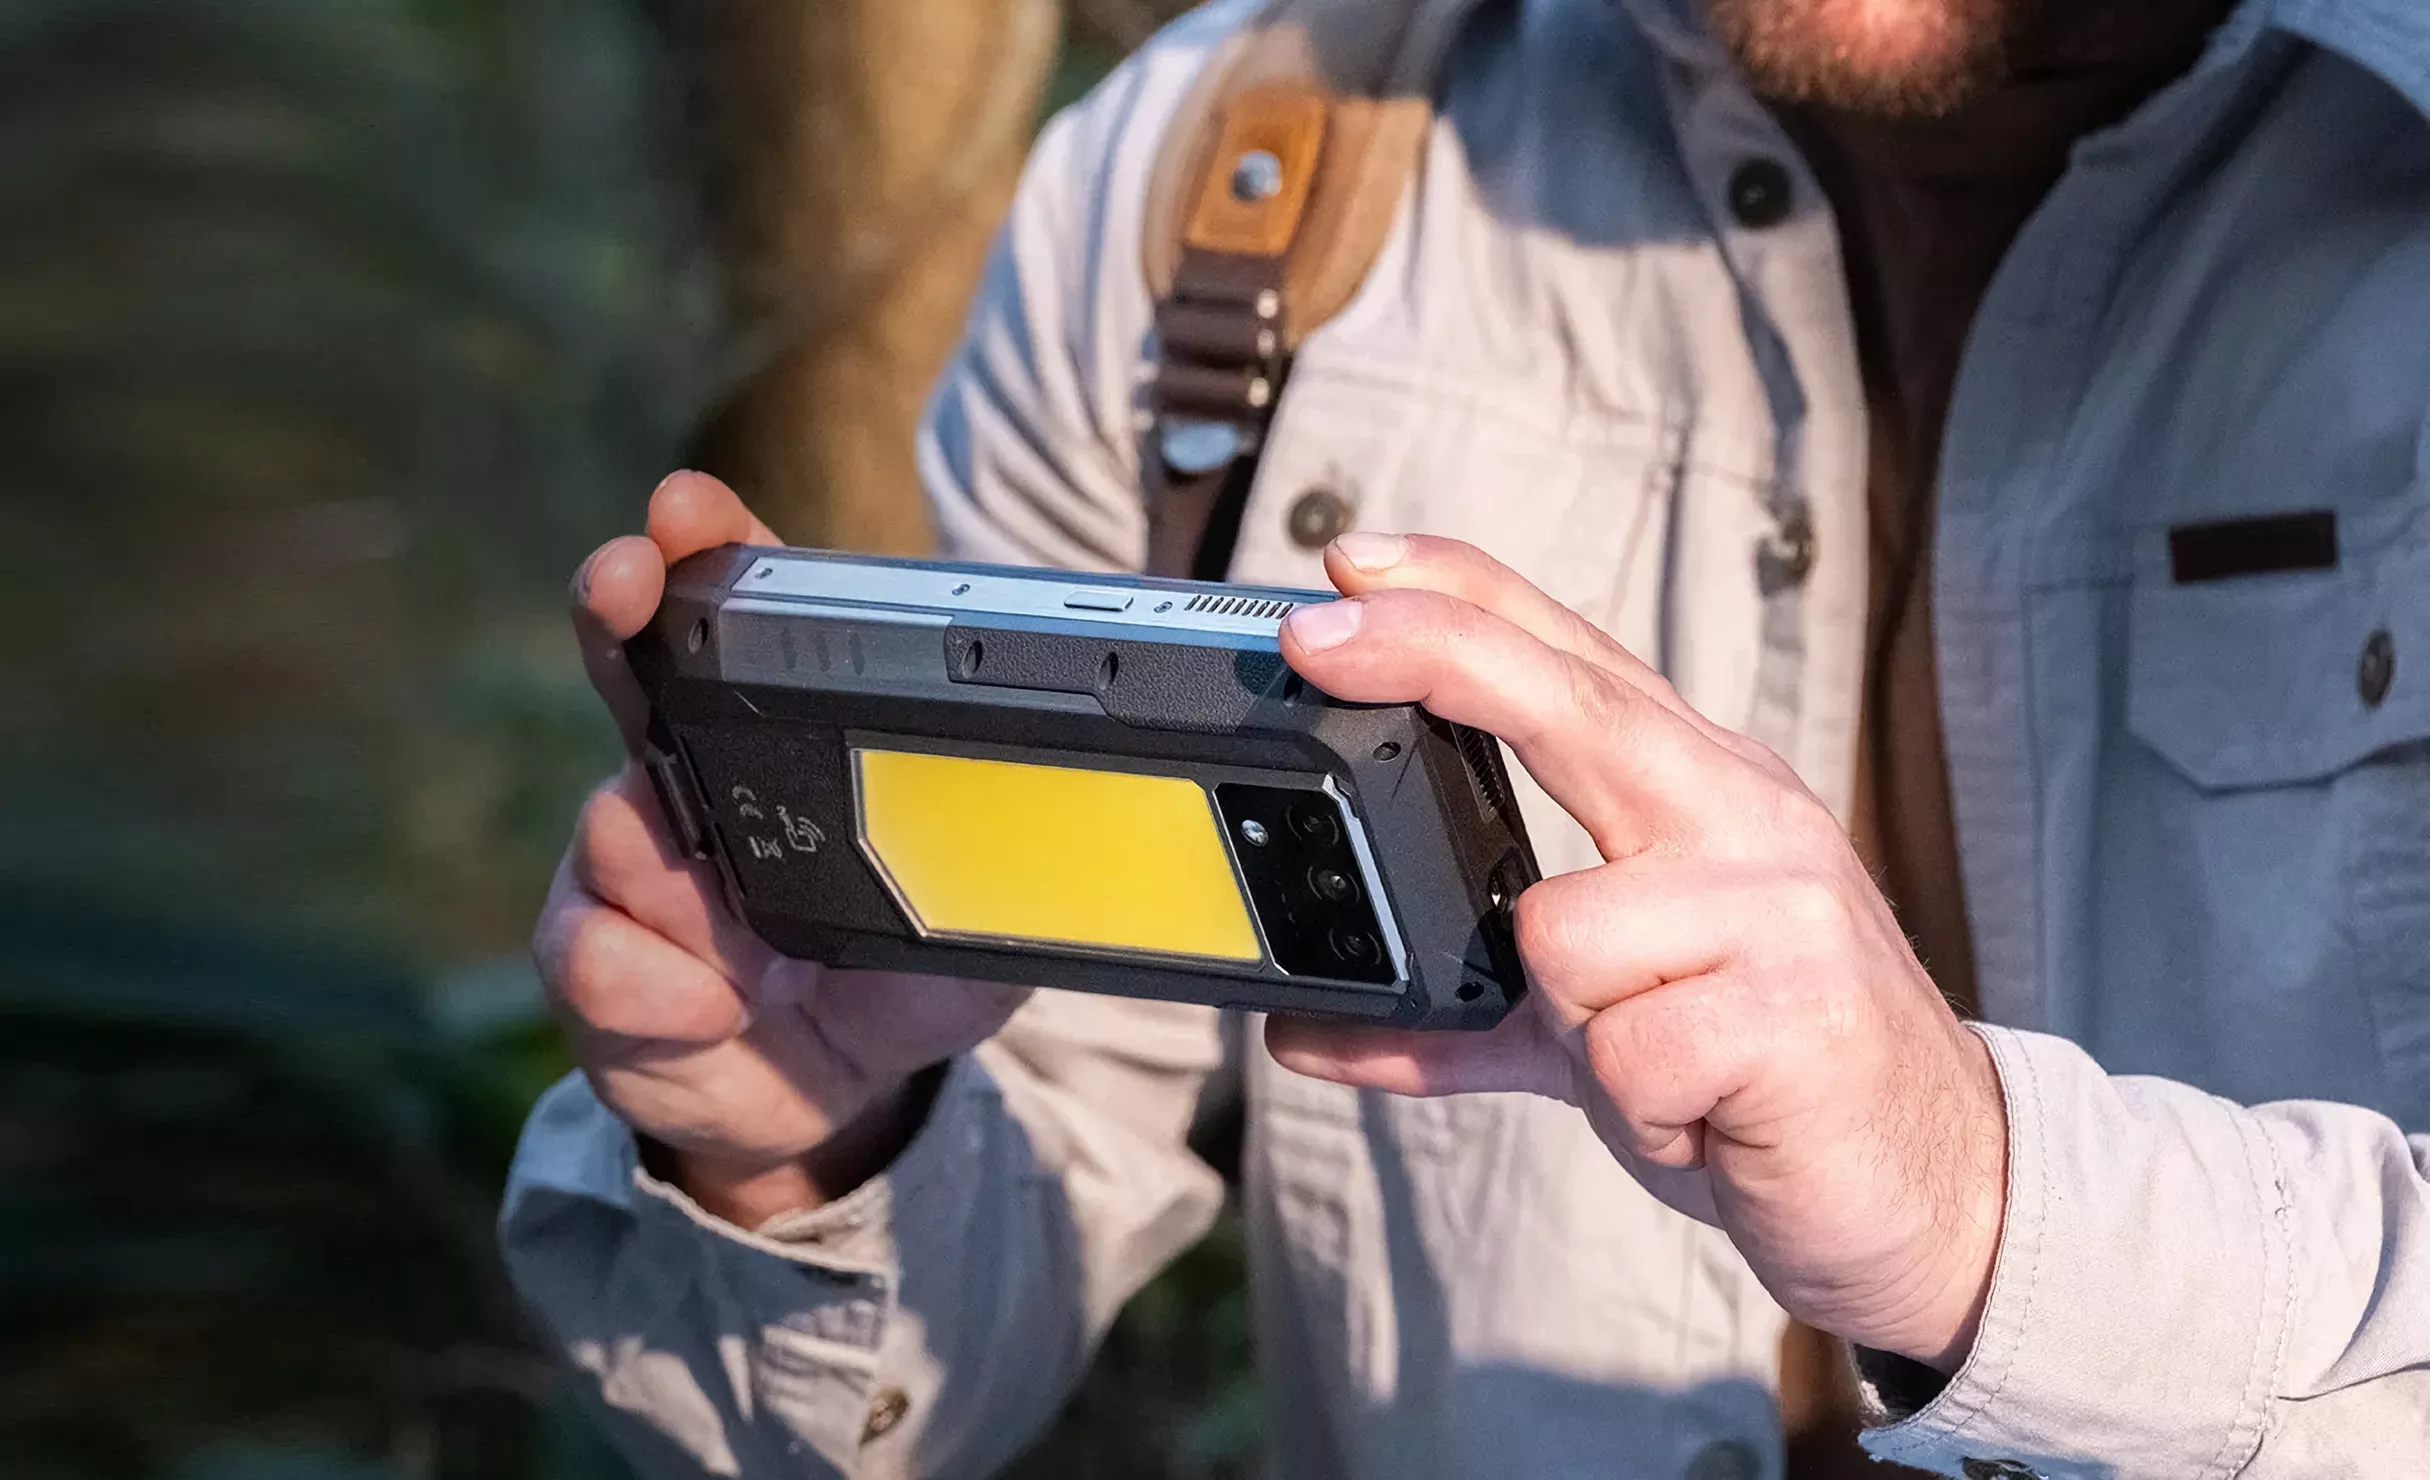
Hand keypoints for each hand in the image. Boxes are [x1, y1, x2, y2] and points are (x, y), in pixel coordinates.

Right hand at [533, 472, 1028, 1226]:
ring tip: (752, 946)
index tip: (689, 510)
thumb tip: (1080, 824)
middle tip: (627, 581)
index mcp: (783, 742)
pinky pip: (596, 954)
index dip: (709, 550)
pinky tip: (717, 1007)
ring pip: (615, 827)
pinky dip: (661, 983)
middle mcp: (691, 781)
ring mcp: (634, 872)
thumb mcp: (985, 919)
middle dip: (619, 608)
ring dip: (680, 878)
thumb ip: (1017, 869)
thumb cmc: (899, 977)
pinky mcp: (602, 965)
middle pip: (630, 665)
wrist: (832, 1100)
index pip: (738, 621)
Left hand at [1265, 532, 2007, 1369]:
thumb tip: (1307, 1032)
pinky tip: (1706, 1118)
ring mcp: (1780, 905)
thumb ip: (1466, 1015)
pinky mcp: (1794, 1010)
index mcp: (1701, 797)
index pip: (1572, 662)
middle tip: (1308, 641)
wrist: (1947, 1191)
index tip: (1350, 562)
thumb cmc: (1766, 1084)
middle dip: (1432, 657)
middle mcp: (1744, 821)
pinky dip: (1636, 1112)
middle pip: (1568, 704)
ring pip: (1555, 933)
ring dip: (1579, 1036)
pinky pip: (1616, 1054)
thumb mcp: (1600, 1034)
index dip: (1461, 597)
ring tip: (1666, 1076)